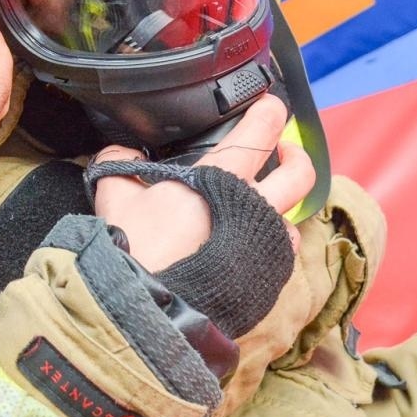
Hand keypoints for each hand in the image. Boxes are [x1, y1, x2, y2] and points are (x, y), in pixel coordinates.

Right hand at [90, 95, 312, 272]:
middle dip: (297, 155)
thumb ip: (119, 163)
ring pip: (293, 219)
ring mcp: (264, 247)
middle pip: (301, 174)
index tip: (270, 106)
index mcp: (222, 179)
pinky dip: (269, 244)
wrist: (150, 309)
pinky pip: (279, 255)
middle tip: (285, 150)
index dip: (271, 112)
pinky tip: (248, 246)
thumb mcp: (115, 195)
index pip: (262, 131)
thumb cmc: (137, 249)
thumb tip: (122, 152)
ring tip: (262, 207)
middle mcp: (254, 209)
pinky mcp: (264, 280)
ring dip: (282, 208)